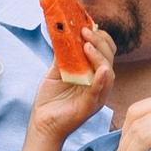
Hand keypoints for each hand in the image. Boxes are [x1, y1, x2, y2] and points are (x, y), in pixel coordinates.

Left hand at [24, 24, 115, 143]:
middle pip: (109, 59)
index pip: (105, 52)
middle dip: (99, 42)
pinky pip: (98, 92)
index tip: (87, 25)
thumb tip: (63, 33)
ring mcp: (96, 97)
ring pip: (108, 74)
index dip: (100, 37)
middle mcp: (99, 85)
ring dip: (99, 57)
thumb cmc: (50, 100)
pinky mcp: (89, 108)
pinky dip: (101, 80)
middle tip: (85, 31)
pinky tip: (101, 69)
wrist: (41, 125)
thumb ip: (62, 56)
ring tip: (87, 45)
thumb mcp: (55, 72)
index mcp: (93, 75)